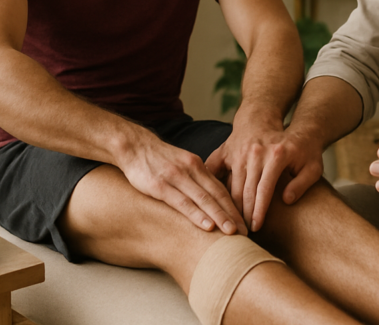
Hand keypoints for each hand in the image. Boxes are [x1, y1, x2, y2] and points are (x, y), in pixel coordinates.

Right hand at [119, 132, 247, 235]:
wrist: (133, 145)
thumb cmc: (157, 159)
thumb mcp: (181, 164)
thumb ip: (194, 178)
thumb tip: (209, 198)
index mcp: (197, 165)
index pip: (220, 188)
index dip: (234, 206)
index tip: (244, 223)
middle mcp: (190, 170)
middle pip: (216, 194)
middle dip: (232, 214)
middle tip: (245, 233)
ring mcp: (176, 177)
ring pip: (203, 199)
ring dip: (220, 217)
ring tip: (232, 233)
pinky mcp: (160, 185)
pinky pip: (182, 202)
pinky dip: (197, 215)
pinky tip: (208, 226)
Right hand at [206, 116, 324, 231]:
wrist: (272, 121)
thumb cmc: (299, 148)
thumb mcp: (312, 165)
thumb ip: (302, 183)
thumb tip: (287, 200)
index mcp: (277, 155)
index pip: (265, 189)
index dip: (259, 210)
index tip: (256, 227)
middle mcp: (256, 152)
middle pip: (247, 189)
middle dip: (243, 213)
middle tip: (242, 232)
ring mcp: (240, 150)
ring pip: (233, 184)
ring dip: (231, 206)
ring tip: (232, 223)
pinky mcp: (227, 149)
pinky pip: (217, 171)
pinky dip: (216, 187)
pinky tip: (216, 203)